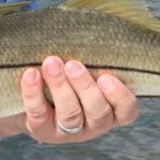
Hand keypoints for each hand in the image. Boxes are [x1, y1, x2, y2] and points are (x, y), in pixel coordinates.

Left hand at [20, 56, 137, 143]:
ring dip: (61, 87)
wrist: (32, 100)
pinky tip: (31, 74)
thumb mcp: (87, 69)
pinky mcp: (43, 130)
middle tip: (73, 65)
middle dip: (85, 87)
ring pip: (70, 115)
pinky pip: (39, 114)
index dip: (120, 97)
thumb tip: (93, 27)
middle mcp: (94, 124)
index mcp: (112, 110)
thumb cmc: (70, 77)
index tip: (107, 78)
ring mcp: (69, 132)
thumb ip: (94, 58)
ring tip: (52, 63)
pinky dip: (34, 93)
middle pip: (97, 112)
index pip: (127, 110)